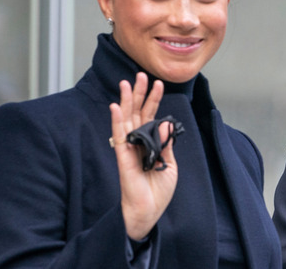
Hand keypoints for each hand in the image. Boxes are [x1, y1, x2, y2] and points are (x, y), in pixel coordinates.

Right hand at [110, 72, 176, 240]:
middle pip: (137, 112)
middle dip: (139, 93)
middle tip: (140, 74)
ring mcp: (129, 148)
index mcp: (150, 142)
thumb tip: (165, 122)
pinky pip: (119, 136)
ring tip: (127, 82)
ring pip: (126, 119)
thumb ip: (166, 143)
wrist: (149, 210)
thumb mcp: (170, 163)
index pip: (151, 115)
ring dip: (127, 101)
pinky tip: (115, 107)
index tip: (158, 83)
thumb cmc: (158, 190)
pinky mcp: (123, 157)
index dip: (154, 99)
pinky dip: (116, 121)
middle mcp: (138, 142)